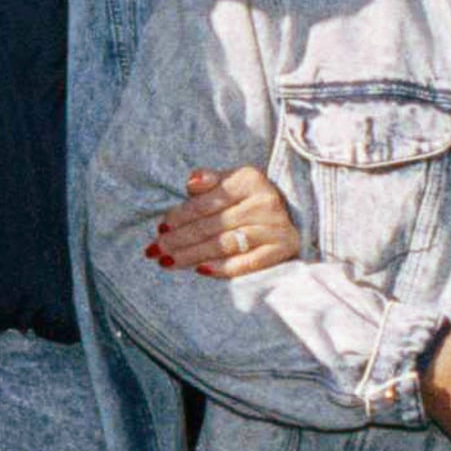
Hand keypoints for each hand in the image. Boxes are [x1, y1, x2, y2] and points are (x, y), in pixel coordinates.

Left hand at [146, 167, 302, 277]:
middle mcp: (264, 202)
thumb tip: (191, 182)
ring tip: (168, 262)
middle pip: (212, 225)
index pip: (206, 202)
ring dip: (192, 255)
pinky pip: (249, 262)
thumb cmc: (250, 199)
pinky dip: (224, 267)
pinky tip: (201, 270)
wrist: (295, 215)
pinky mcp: (283, 249)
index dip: (180, 216)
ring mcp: (275, 227)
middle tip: (154, 250)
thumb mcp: (232, 181)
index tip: (160, 228)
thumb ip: (209, 180)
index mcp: (249, 180)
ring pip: (224, 244)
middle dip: (178, 239)